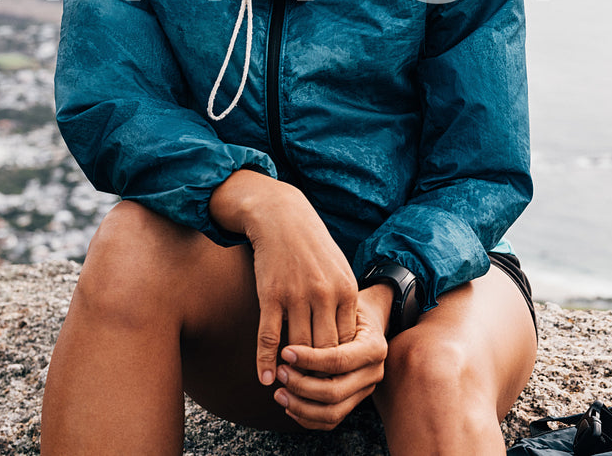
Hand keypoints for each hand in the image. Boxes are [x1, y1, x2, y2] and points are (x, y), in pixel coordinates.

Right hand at [208, 170, 358, 385]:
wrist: (282, 216)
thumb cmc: (313, 247)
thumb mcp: (338, 271)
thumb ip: (343, 304)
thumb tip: (346, 340)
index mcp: (346, 290)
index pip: (347, 341)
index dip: (340, 365)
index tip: (334, 381)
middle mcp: (324, 295)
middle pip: (326, 350)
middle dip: (319, 375)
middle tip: (311, 395)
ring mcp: (296, 295)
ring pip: (298, 348)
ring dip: (292, 373)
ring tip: (288, 390)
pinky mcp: (270, 294)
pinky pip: (268, 336)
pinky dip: (265, 361)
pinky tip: (264, 378)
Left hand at [273, 285, 392, 429]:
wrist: (364, 320)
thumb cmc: (346, 308)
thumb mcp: (340, 305)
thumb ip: (323, 322)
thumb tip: (289, 344)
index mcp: (374, 347)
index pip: (338, 360)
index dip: (309, 359)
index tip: (284, 352)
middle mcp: (374, 372)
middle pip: (335, 392)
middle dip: (301, 386)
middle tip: (279, 372)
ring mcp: (365, 390)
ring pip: (332, 412)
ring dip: (300, 406)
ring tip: (278, 392)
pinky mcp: (354, 401)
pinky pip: (330, 420)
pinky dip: (306, 417)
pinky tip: (288, 405)